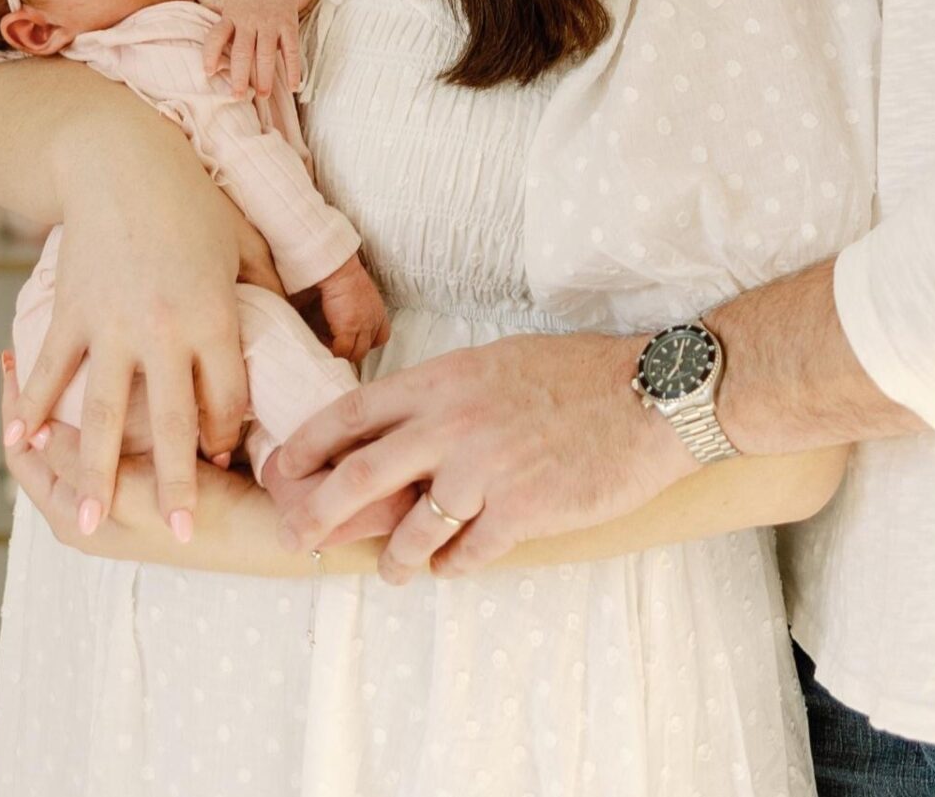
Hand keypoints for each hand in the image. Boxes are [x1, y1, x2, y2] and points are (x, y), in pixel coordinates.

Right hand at [7, 104, 280, 540]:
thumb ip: (268, 293)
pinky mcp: (71, 314)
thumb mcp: (244, 244)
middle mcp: (163, 331)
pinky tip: (25, 448)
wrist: (119, 161)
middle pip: (171, 423)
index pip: (227, 398)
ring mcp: (110, 327)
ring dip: (98, 473)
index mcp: (213, 316)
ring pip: (104, 415)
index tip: (230, 466)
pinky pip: (53, 373)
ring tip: (91, 521)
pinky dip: (37, 411)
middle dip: (176, 484)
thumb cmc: (191, 200)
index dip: (230, 437)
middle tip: (180, 534)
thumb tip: (304, 328)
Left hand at [203, 0, 319, 100]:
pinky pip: (291, 49)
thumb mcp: (226, 6)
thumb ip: (208, 17)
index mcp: (230, 17)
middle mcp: (249, 20)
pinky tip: (293, 86)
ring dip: (265, 76)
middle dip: (240, 74)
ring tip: (262, 96)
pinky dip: (293, 68)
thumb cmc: (245, 5)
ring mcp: (270, 23)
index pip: (216, 35)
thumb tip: (177, 18)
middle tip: (237, 96)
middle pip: (243, 50)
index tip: (207, 72)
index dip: (210, 53)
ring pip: (267, 53)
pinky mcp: (289, 26)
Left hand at [267, 332, 692, 580]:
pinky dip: (453, 567)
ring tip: (399, 569)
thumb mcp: (497, 364)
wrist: (651, 396)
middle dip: (318, 515)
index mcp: (444, 381)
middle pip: (357, 478)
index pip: (350, 413)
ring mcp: (486, 471)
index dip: (307, 447)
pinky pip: (464, 557)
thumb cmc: (577, 375)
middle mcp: (453, 424)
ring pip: (409, 534)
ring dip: (396, 560)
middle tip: (302, 538)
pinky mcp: (522, 513)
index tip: (283, 472)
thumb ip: (442, 399)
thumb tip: (393, 436)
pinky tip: (459, 562)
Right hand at [309, 254, 390, 364]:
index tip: (354, 343)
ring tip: (330, 351)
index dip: (367, 342)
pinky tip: (325, 348)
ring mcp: (363, 326)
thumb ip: (358, 308)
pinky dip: (334, 353)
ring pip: (356, 354)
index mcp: (378, 311)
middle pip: (367, 348)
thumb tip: (346, 316)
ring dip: (343, 355)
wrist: (340, 269)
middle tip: (338, 351)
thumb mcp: (360, 293)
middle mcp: (374, 320)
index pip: (381, 336)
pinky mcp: (348, 328)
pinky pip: (342, 351)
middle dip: (352, 352)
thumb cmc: (345, 275)